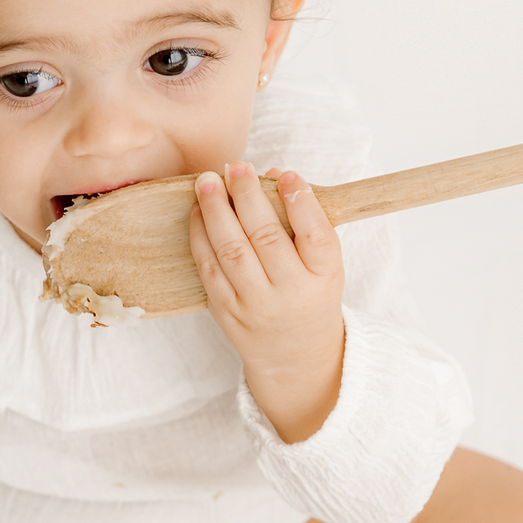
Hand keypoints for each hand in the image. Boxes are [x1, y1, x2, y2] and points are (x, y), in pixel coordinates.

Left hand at [189, 161, 346, 442]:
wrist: (294, 356)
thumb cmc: (310, 295)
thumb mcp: (324, 265)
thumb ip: (304, 221)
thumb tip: (272, 173)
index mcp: (324, 277)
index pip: (315, 235)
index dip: (301, 202)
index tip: (286, 174)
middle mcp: (290, 293)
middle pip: (266, 237)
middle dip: (247, 196)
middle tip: (235, 166)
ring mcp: (255, 305)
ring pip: (232, 250)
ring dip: (217, 211)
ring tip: (208, 181)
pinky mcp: (227, 312)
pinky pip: (209, 268)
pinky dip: (200, 236)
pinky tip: (198, 212)